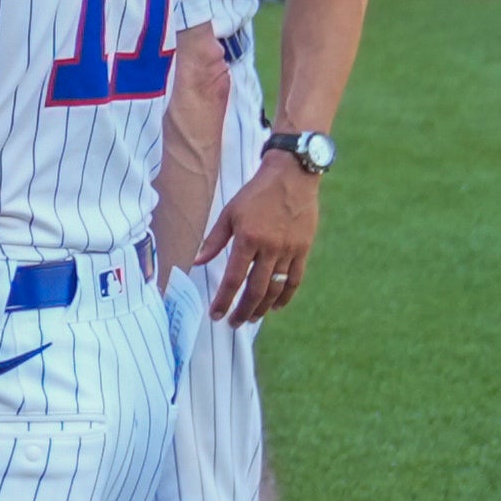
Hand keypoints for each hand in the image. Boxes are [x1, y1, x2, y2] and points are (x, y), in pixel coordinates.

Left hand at [207, 153, 323, 324]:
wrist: (291, 176)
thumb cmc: (256, 193)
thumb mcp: (229, 213)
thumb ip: (214, 240)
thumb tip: (196, 262)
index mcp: (248, 238)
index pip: (233, 278)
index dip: (224, 300)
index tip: (216, 314)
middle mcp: (270, 247)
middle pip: (256, 289)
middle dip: (243, 310)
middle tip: (233, 324)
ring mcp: (289, 249)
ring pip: (276, 288)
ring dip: (263, 307)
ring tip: (252, 318)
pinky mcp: (304, 248)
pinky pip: (295, 279)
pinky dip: (286, 295)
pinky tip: (277, 306)